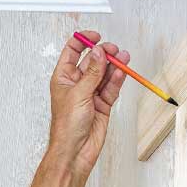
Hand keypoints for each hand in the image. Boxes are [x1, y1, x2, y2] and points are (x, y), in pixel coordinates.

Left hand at [48, 30, 127, 174]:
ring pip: (104, 74)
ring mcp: (90, 94)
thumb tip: (99, 53)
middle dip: (103, 54)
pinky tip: (122, 72)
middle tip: (113, 50)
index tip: (96, 36)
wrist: (75, 151)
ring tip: (123, 58)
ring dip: (114, 65)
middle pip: (92, 62)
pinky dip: (117, 80)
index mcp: (63, 78)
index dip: (83, 41)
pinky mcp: (102, 104)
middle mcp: (77, 84)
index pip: (72, 52)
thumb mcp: (79, 94)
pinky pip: (112, 87)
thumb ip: (92, 73)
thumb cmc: (66, 127)